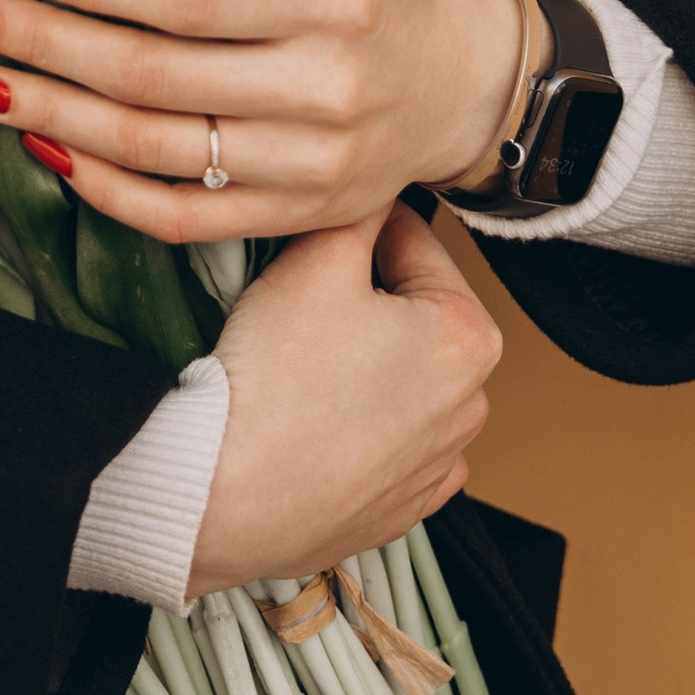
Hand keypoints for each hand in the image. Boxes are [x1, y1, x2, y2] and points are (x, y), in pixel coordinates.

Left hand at [0, 0, 526, 242]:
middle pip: (155, 77)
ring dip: (52, 118)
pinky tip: (44, 149)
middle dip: (46, 46)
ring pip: (155, 151)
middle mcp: (321, 93)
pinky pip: (182, 218)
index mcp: (338, 5)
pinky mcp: (288, 218)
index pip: (196, 0)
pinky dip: (105, 193)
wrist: (464, 92)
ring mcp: (304, 167)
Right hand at [189, 202, 500, 592]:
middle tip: (301, 302)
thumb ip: (358, 206)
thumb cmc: (276, 380)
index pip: (414, 244)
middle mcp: (469, 406)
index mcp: (470, 338)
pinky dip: (359, 429)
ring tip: (303, 366)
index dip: (357, 229)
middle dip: (364, 299)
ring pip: (400, 380)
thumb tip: (372, 185)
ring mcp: (435, 466)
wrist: (225, 495)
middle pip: (410, 314)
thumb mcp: (318, 255)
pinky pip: (387, 447)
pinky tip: (316, 422)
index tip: (317, 238)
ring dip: (363, 363)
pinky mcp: (397, 509)